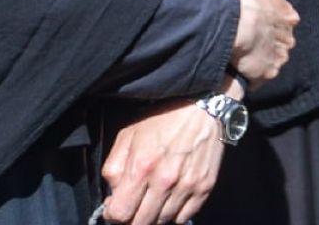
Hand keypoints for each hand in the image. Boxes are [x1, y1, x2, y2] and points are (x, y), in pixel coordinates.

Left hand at [98, 101, 223, 224]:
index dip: (113, 214)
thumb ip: (114, 169)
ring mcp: (188, 185)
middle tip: (134, 205)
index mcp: (141, 167)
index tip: (116, 207)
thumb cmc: (163, 119)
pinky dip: (175, 213)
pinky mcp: (205, 186)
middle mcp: (165, 180)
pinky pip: (185, 217)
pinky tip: (171, 199)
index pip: (120, 214)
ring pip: (162, 221)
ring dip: (154, 215)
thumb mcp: (127, 136)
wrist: (204, 105)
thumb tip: (113, 197)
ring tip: (154, 200)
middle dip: (132, 217)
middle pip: (141, 222)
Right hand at [225, 0, 299, 84]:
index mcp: (289, 17)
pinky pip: (261, 75)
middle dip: (268, 41)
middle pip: (280, 40)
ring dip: (261, 58)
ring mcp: (278, 57)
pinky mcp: (266, 74)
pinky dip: (253, 73)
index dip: (270, 21)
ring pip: (271, 58)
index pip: (284, 20)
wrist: (232, 27)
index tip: (257, 21)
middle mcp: (288, 38)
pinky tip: (240, 68)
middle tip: (249, 39)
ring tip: (243, 56)